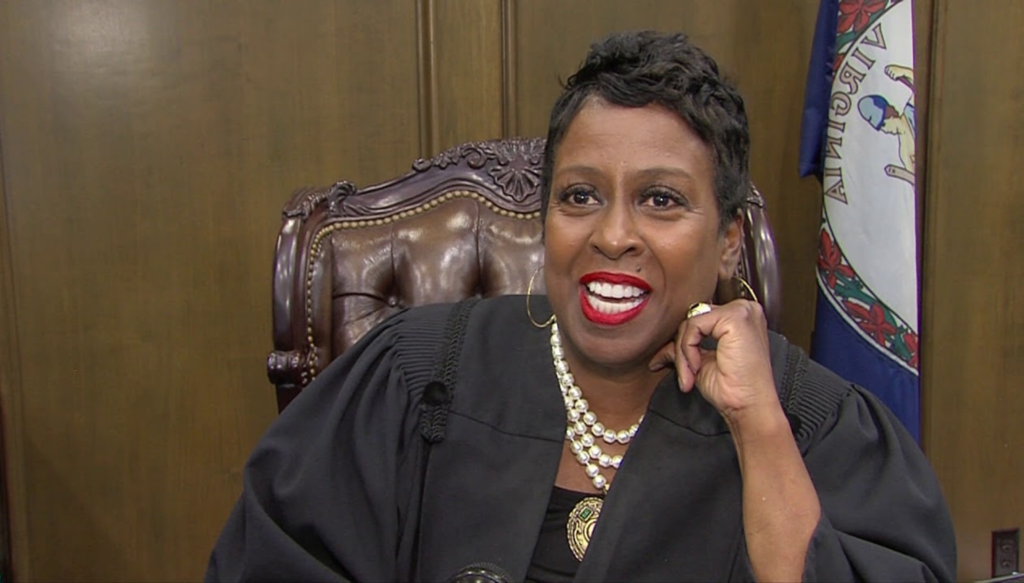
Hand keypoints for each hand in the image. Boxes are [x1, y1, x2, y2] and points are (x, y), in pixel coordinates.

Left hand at [648, 300, 777, 424]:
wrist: (749, 406)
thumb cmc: (735, 390)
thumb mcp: (702, 363)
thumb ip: (685, 348)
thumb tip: (665, 347)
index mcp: (740, 319)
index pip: (701, 319)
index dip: (685, 343)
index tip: (674, 366)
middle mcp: (744, 310)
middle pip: (694, 318)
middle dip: (682, 349)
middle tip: (685, 376)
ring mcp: (741, 311)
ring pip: (691, 322)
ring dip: (683, 353)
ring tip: (690, 376)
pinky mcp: (735, 317)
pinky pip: (693, 325)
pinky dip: (688, 349)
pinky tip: (698, 367)